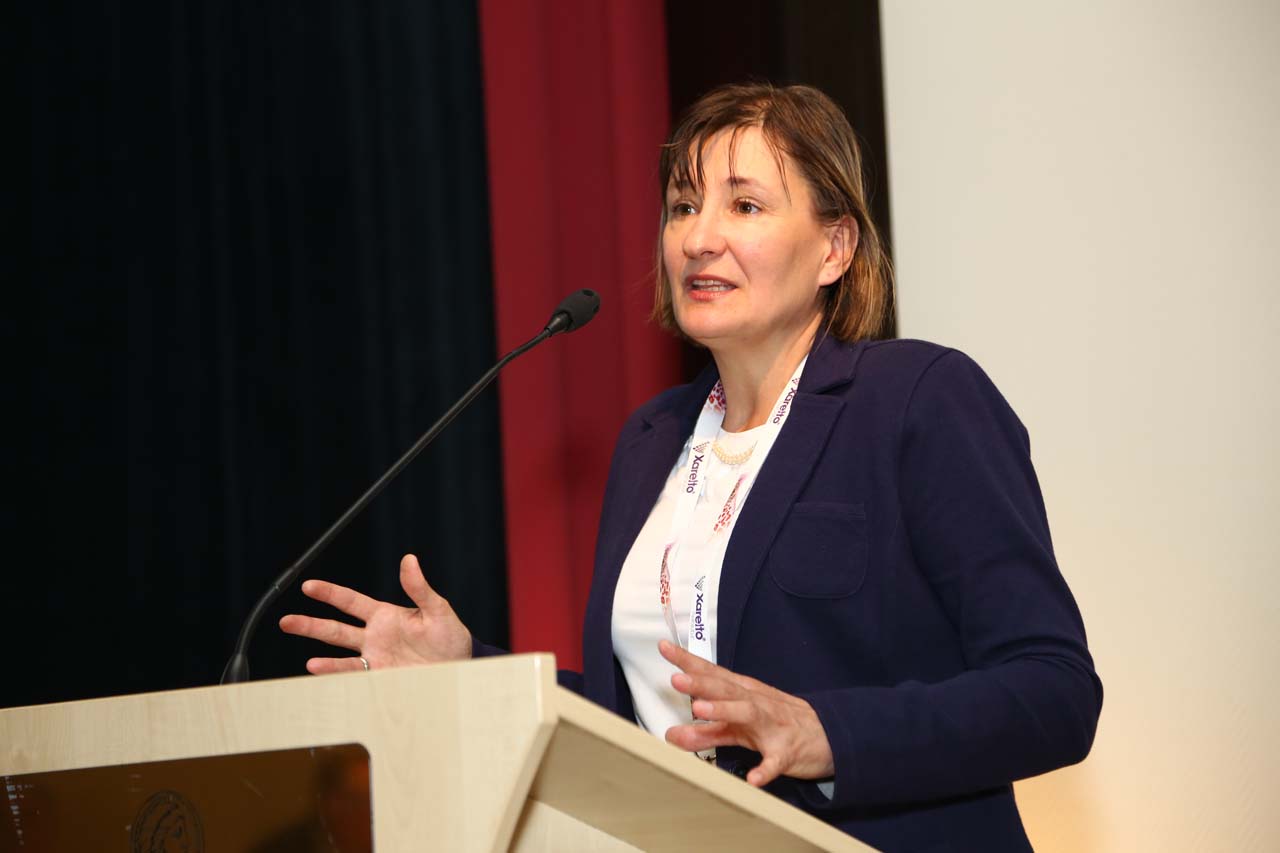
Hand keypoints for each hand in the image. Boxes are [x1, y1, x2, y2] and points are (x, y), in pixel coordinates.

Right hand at [279, 554, 471, 673]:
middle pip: (335, 629)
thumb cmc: (450, 635)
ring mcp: (375, 657)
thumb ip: (420, 589)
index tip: (308, 586)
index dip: (330, 593)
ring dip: (319, 655)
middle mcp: (374, 636)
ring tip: (305, 660)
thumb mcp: (438, 609)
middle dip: (310, 624)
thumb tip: (409, 560)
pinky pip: (354, 675)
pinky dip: (335, 673)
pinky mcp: (380, 676)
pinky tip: (317, 669)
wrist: (460, 666)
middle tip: (285, 621)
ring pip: (339, 654)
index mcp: (385, 615)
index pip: (351, 601)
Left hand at [659, 639, 833, 787]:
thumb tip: (671, 734)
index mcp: (743, 693)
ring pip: (747, 714)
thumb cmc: (776, 723)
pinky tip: (753, 777)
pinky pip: (775, 761)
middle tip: (676, 679)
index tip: (665, 648)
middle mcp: (755, 703)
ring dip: (723, 710)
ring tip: (699, 710)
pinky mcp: (786, 751)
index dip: (688, 661)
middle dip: (700, 684)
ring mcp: (772, 725)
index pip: (712, 673)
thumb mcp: (739, 726)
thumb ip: (705, 730)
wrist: (827, 735)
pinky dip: (764, 769)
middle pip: (725, 689)